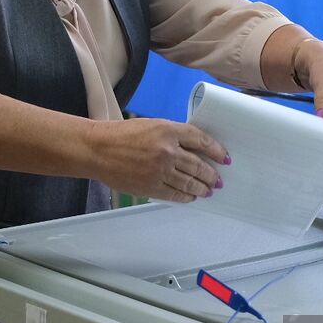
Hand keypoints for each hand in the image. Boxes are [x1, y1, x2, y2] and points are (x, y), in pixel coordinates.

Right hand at [87, 117, 230, 202]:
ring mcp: (160, 170)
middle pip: (198, 164)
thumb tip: (193, 150)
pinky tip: (191, 196)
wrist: (98, 149)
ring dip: (202, 187)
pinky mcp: (151, 186)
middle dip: (211, 174)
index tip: (225, 158)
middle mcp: (167, 150)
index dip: (217, 151)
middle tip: (218, 179)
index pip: (201, 140)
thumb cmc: (122, 135)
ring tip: (209, 190)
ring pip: (189, 182)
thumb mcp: (152, 125)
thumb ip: (173, 135)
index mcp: (168, 130)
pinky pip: (175, 194)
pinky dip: (186, 196)